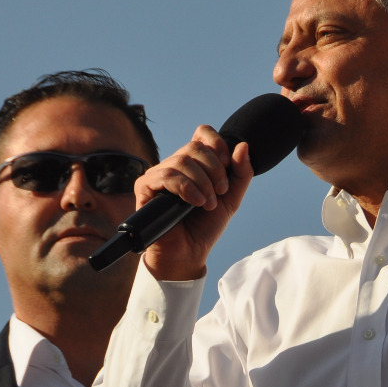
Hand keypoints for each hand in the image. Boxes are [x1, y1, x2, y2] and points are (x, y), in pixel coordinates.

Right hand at [134, 126, 253, 280]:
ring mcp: (158, 174)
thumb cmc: (206, 226)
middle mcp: (175, 164)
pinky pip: (165, 175)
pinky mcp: (144, 187)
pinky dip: (186, 187)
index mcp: (194, 163)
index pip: (202, 133)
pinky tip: (195, 202)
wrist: (189, 253)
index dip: (217, 144)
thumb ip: (241, 173)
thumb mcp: (231, 198)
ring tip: (207, 204)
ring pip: (181, 160)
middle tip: (219, 192)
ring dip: (202, 182)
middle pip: (194, 146)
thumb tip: (243, 145)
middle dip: (214, 169)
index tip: (227, 165)